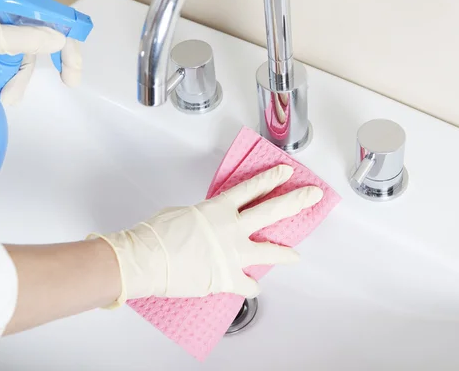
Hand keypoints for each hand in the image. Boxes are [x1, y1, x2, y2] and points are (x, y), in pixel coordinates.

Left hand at [0, 0, 81, 104]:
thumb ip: (28, 39)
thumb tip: (60, 40)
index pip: (51, 16)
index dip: (68, 40)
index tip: (74, 66)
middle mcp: (7, 8)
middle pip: (44, 35)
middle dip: (49, 63)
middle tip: (69, 82)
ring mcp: (0, 25)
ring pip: (28, 53)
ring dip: (21, 78)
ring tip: (7, 96)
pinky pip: (14, 59)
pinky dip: (12, 78)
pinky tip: (5, 92)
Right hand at [90, 165, 322, 306]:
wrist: (146, 260)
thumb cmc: (156, 235)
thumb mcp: (183, 213)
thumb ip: (205, 216)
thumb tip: (210, 224)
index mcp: (219, 208)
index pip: (252, 188)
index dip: (271, 178)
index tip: (286, 172)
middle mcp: (232, 228)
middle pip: (272, 210)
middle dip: (296, 201)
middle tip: (313, 195)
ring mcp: (233, 254)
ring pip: (270, 251)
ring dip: (286, 253)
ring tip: (296, 255)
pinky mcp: (227, 278)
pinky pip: (249, 284)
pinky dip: (250, 286)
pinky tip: (252, 286)